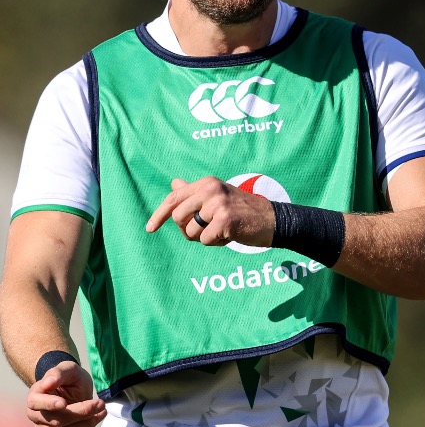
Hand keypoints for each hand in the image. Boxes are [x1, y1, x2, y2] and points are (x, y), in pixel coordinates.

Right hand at [26, 361, 105, 426]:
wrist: (72, 390)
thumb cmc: (69, 379)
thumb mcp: (69, 369)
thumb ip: (59, 372)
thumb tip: (48, 383)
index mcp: (35, 395)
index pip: (37, 403)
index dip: (50, 404)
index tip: (64, 403)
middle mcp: (35, 415)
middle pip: (58, 420)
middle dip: (84, 413)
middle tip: (101, 404)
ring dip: (86, 425)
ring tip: (101, 413)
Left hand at [146, 177, 274, 247]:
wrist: (272, 219)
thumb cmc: (243, 210)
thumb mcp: (218, 196)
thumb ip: (194, 192)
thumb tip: (173, 183)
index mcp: (207, 183)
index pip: (174, 198)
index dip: (159, 214)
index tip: (149, 228)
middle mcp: (210, 190)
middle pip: (178, 218)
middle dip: (187, 230)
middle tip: (205, 231)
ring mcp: (218, 204)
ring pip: (191, 232)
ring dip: (204, 238)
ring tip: (221, 231)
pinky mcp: (225, 220)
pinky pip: (205, 240)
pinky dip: (216, 243)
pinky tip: (230, 235)